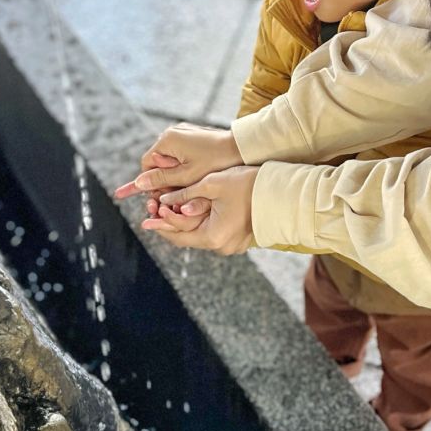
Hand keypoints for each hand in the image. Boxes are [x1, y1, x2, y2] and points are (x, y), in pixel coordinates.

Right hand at [114, 123, 242, 201]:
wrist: (242, 148)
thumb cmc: (215, 163)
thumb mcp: (186, 176)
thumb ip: (161, 179)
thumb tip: (139, 183)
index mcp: (167, 140)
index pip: (147, 164)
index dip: (152, 183)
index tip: (161, 197)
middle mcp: (172, 133)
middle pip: (158, 162)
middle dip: (164, 180)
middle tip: (173, 197)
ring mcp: (183, 133)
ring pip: (170, 159)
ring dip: (175, 174)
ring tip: (186, 189)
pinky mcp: (194, 136)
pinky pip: (181, 154)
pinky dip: (184, 166)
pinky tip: (194, 179)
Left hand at [143, 167, 257, 253]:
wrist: (282, 192)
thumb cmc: (249, 185)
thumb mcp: (211, 185)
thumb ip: (185, 194)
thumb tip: (165, 200)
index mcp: (213, 236)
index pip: (178, 234)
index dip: (161, 223)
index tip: (147, 215)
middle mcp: (221, 246)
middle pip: (188, 238)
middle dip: (170, 223)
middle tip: (153, 213)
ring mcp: (232, 244)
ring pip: (201, 235)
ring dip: (185, 222)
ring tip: (170, 210)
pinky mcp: (239, 239)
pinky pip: (214, 233)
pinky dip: (201, 223)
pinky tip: (192, 211)